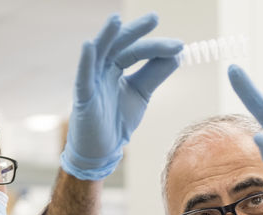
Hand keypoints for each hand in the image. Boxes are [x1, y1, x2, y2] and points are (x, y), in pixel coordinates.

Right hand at [61, 13, 182, 180]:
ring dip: (107, 36)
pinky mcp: (83, 98)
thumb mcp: (141, 94)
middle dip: (135, 32)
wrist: (102, 150)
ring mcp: (91, 82)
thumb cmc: (116, 120)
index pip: (136, 51)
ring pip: (98, 54)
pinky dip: (85, 61)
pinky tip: (89, 45)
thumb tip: (177, 54)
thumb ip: (155, 74)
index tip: (179, 46)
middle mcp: (102, 70)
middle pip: (119, 46)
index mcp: (115, 68)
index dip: (156, 47)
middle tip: (155, 18)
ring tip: (116, 19)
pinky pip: (82, 77)